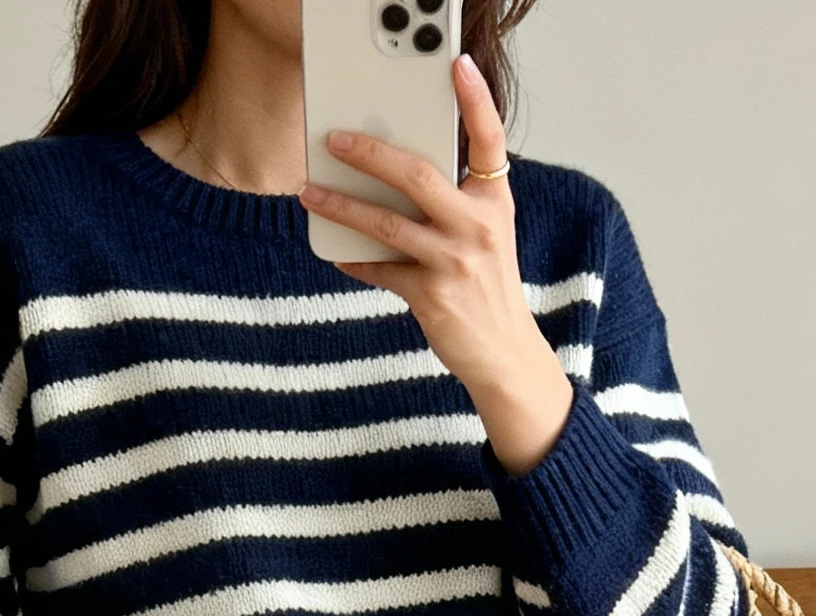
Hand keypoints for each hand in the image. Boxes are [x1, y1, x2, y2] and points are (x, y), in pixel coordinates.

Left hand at [298, 54, 573, 476]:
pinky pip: (381, 270)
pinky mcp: (432, 296)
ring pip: (387, 223)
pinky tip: (336, 250)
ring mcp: (454, 262)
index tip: (457, 64)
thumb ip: (454, 201)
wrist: (505, 352)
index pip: (489, 139)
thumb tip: (392, 175)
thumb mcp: (485, 233)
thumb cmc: (487, 285)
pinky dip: (355, 259)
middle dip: (370, 153)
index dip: (476, 99)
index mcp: (493, 201)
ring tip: (310, 193)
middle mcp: (477, 226)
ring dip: (342, 206)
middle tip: (334, 139)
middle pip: (418, 175)